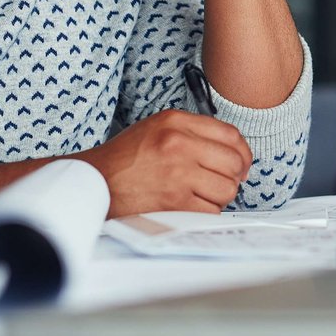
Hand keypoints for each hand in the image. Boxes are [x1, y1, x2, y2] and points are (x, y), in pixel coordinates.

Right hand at [73, 109, 255, 216]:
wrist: (93, 182)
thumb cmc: (124, 158)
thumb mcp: (157, 128)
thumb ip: (193, 131)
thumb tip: (234, 150)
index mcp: (175, 122)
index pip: (231, 134)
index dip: (242, 153)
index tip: (240, 164)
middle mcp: (178, 144)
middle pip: (234, 163)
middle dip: (232, 176)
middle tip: (219, 182)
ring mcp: (178, 174)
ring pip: (227, 189)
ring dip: (218, 196)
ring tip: (200, 194)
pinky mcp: (174, 203)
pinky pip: (211, 211)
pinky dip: (205, 212)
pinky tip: (189, 207)